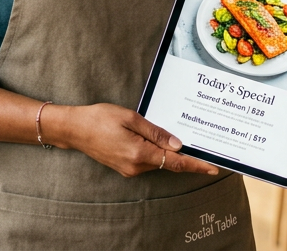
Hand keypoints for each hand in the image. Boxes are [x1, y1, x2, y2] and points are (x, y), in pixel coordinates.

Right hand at [44, 103, 217, 177]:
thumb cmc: (99, 118)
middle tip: (206, 149)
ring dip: (171, 154)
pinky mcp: (125, 167)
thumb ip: (156, 132)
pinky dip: (159, 154)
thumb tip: (177, 145)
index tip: (213, 168)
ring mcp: (130, 169)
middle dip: (186, 157)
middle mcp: (136, 166)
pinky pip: (148, 161)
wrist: (74, 129)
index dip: (196, 165)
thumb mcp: (130, 118)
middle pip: (169, 163)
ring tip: (186, 143)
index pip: (174, 162)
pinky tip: (164, 145)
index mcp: (139, 153)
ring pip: (158, 162)